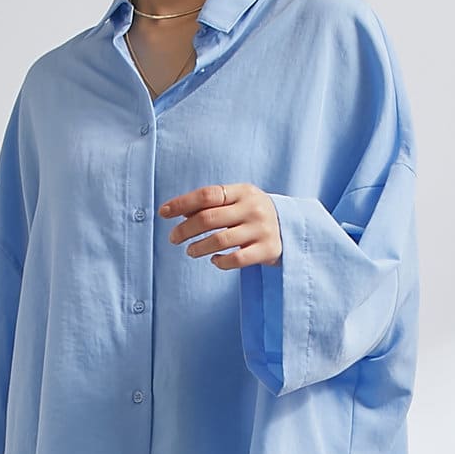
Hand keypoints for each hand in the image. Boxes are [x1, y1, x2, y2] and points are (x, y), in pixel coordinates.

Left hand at [159, 183, 282, 269]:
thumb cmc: (253, 213)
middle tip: (173, 238)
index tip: (163, 213)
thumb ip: (211, 204)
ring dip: (198, 248)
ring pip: (220, 240)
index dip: (182, 204)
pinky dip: (220, 262)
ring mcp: (261, 230)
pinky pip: (236, 260)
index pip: (207, 195)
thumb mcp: (237, 201)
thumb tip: (176, 211)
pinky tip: (214, 260)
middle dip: (185, 230)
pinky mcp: (267, 250)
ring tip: (190, 251)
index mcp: (243, 191)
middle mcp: (253, 208)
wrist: (291, 228)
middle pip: (209, 218)